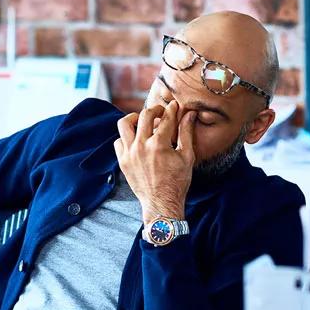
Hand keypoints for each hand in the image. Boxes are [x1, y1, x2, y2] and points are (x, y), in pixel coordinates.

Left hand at [114, 100, 196, 223]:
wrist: (161, 203)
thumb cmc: (177, 182)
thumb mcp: (186, 157)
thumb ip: (186, 133)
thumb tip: (190, 114)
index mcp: (159, 144)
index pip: (166, 118)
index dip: (172, 109)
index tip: (174, 106)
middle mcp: (141, 146)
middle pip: (144, 115)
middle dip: (155, 109)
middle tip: (161, 112)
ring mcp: (129, 154)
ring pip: (124, 124)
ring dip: (134, 118)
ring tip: (142, 121)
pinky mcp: (122, 161)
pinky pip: (119, 141)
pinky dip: (126, 137)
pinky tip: (136, 140)